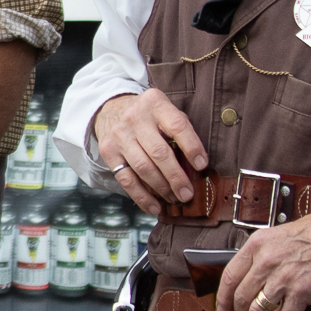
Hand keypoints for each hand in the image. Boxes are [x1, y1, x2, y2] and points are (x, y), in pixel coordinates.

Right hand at [90, 89, 209, 212]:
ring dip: (162, 189)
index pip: (177, 126)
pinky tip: (154, 207)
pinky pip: (127, 179)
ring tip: (175, 200)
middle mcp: (135, 118)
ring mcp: (119, 135)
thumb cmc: (149, 115)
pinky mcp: (108, 152)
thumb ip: (181, 131)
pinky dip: (142, 197)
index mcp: (155, 103)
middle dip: (176, 177)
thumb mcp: (165, 111)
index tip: (202, 166)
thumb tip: (197, 167)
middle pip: (159, 152)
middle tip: (188, 194)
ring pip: (143, 168)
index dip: (192, 147)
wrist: (111, 108)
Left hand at [218, 212, 310, 310]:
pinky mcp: (301, 292)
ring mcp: (283, 279)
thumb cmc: (309, 233)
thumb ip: (257, 253)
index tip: (222, 308)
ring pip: (258, 310)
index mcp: (256, 246)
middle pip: (241, 296)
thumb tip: (245, 274)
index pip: (230, 276)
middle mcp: (266, 262)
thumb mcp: (273, 235)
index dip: (223, 297)